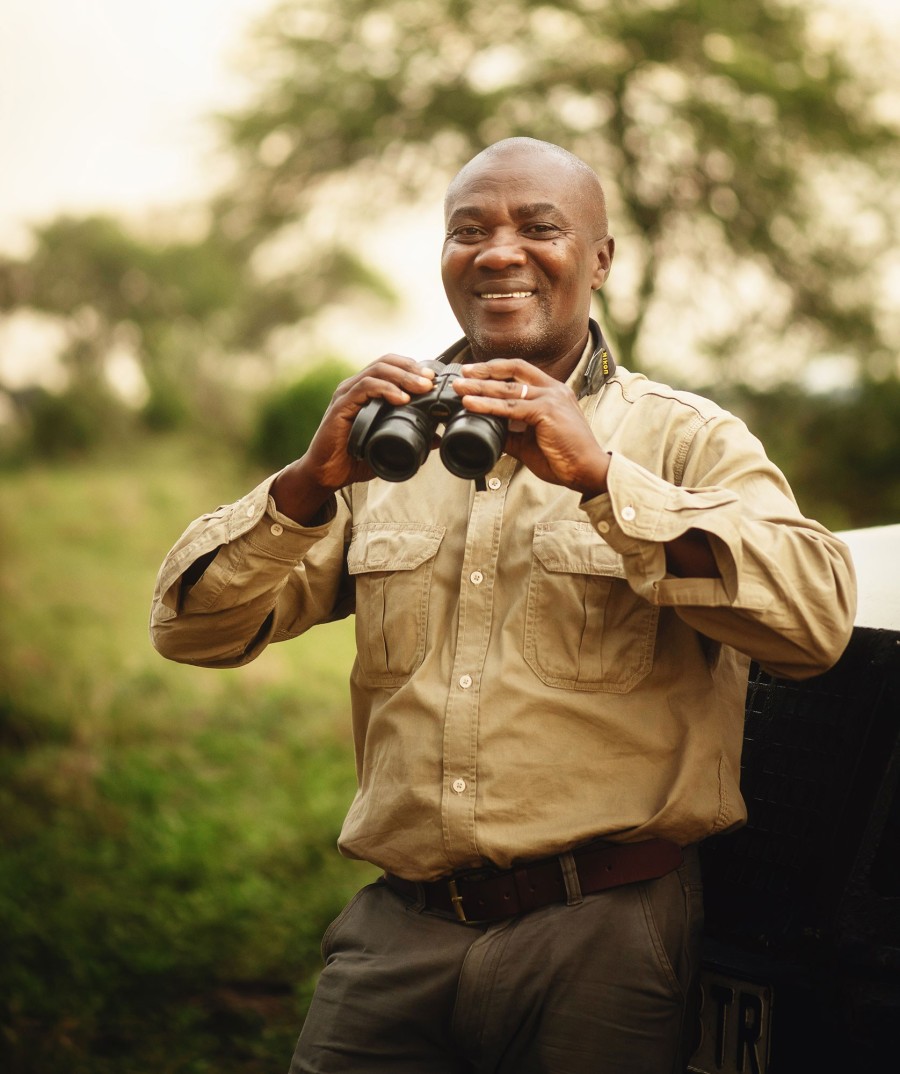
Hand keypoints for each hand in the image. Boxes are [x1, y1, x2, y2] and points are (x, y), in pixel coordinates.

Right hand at [272, 355, 434, 522]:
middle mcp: (355, 387)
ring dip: (403, 376)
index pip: (391, 366)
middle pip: (387, 363)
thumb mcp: (388, 446)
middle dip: (412, 369)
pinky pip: (364, 388)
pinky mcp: (340, 406)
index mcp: (366, 391)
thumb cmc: (354, 458)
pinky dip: (385, 389)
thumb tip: (437, 439)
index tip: (434, 379)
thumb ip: (411, 440)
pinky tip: (402, 399)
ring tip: (422, 387)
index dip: (413, 368)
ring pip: (377, 370)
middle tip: (431, 382)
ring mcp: (346, 395)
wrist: (326, 475)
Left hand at [455, 359, 610, 495]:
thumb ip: (511, 433)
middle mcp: (553, 389)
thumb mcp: (530, 441)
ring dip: (480, 387)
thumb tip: (488, 431)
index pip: (521, 370)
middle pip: (513, 370)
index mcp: (552, 392)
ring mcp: (551, 398)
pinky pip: (511, 407)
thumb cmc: (564, 457)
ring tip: (460, 388)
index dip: (496, 369)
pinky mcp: (547, 411)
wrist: (586, 470)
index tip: (474, 373)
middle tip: (462, 374)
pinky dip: (488, 405)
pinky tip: (471, 405)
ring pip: (508, 388)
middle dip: (484, 371)